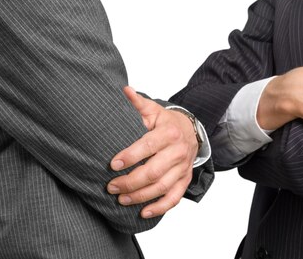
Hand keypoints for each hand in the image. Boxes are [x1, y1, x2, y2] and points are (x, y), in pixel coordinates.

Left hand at [107, 87, 197, 217]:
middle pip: (154, 171)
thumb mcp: (153, 110)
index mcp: (169, 132)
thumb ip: (137, 103)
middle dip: (131, 182)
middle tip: (111, 187)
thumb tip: (124, 90)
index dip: (131, 156)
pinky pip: (174, 198)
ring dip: (141, 197)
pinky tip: (144, 212)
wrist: (190, 131)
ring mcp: (183, 167)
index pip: (149, 146)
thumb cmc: (165, 122)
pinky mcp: (185, 180)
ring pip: (162, 187)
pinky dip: (160, 208)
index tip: (113, 164)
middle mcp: (178, 151)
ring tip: (121, 200)